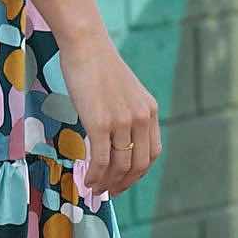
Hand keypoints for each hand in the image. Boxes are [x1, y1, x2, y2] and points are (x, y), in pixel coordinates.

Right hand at [56, 27, 161, 199]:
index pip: (152, 153)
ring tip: (94, 189)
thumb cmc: (97, 64)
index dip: (138, 173)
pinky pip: (100, 159)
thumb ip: (125, 112)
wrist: (85, 44)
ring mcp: (122, 121)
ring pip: (119, 166)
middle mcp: (141, 118)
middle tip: (108, 192)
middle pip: (138, 165)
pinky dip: (94, 175)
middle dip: (123, 184)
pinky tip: (86, 181)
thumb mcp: (123, 90)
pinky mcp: (100, 123)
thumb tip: (113, 137)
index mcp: (150, 110)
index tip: (124, 181)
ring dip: (107, 183)